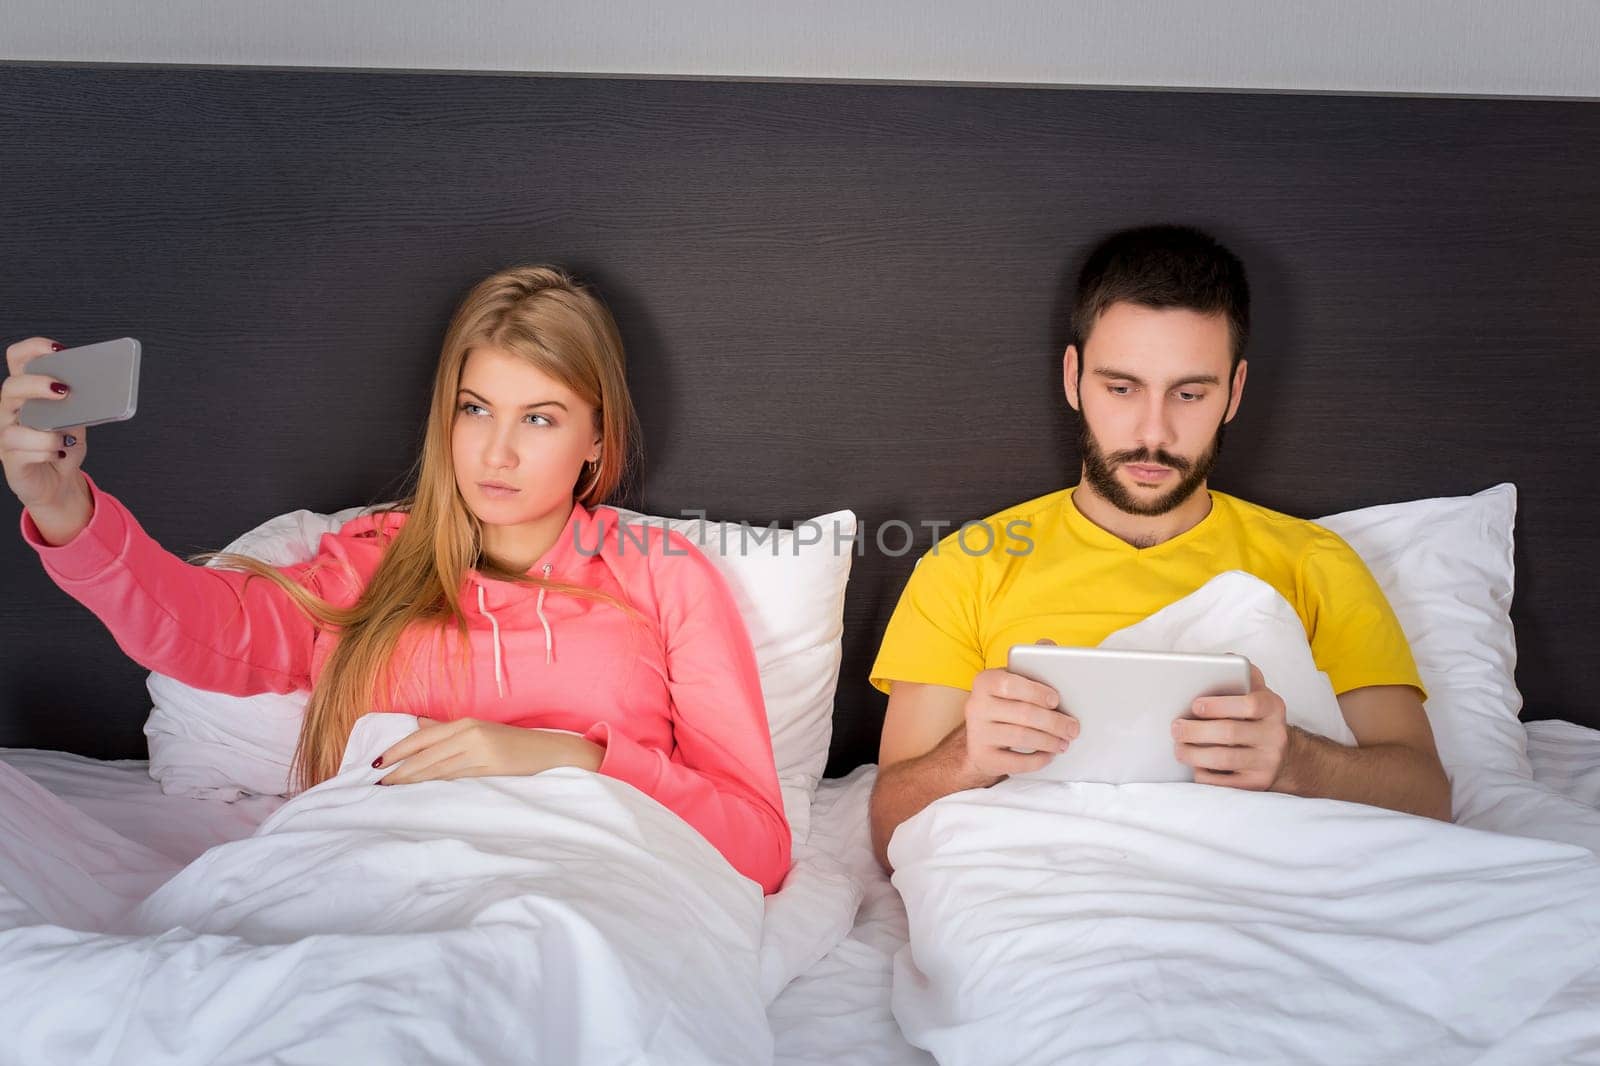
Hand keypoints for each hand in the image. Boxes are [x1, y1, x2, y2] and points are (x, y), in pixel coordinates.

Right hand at [3, 337, 89, 537]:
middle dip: (37, 384)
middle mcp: (11, 411)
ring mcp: (7, 435)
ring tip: (67, 436)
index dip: (33, 349)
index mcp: (27, 393)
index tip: (57, 349)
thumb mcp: (77, 420)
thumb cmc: (64, 446)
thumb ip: (79, 403)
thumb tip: (95, 388)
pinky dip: (46, 449)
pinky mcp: (11, 459)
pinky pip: (22, 450)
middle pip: (11, 387)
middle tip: (64, 390)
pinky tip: (59, 451)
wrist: (61, 481)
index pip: (18, 360)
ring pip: (13, 425)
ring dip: (45, 430)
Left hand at [373, 717, 604, 784]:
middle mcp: (470, 733)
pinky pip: (455, 775)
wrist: (548, 751)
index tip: (378, 762)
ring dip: (412, 777)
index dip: (398, 749)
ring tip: (391, 786)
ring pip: (437, 766)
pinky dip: (435, 781)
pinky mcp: (490, 766)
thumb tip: (417, 724)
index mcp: (466, 723)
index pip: (423, 736)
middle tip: (378, 780)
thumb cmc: (512, 743)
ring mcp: (480, 750)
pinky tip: (421, 786)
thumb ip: (447, 729)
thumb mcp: (479, 730)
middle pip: (427, 752)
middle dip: (400, 768)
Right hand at [961, 666, 1078, 782]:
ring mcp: (977, 733)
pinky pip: (1015, 763)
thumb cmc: (1006, 702)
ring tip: (1065, 742)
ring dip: (1050, 741)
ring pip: (1021, 738)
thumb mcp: (1014, 679)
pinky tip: (1049, 755)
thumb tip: (1047, 643)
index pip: (1009, 684)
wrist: (980, 737)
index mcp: (985, 681)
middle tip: (1073, 728)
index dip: (1035, 692)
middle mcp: (976, 706)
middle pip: (1022, 714)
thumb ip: (1031, 660)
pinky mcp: (982, 757)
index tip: (1056, 700)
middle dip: (1054, 722)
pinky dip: (1037, 760)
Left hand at [1172, 664, 1292, 790]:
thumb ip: (1242, 673)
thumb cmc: (1256, 716)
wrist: (1282, 754)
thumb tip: (1222, 660)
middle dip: (1196, 731)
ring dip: (1194, 754)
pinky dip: (1205, 774)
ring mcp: (1268, 762)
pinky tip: (1195, 765)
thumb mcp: (1256, 691)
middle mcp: (1275, 734)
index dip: (1220, 704)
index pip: (1251, 704)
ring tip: (1178, 748)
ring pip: (1225, 759)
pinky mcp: (1257, 784)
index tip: (1195, 705)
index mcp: (1273, 707)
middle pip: (1230, 733)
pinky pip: (1225, 783)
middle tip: (1175, 728)